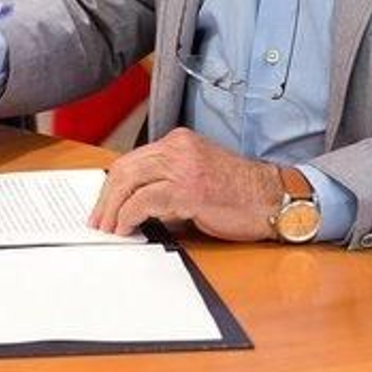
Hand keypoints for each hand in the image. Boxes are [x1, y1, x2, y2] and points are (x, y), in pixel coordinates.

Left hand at [90, 128, 284, 240]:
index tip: (104, 204)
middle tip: (98, 220)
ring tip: (107, 228)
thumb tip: (135, 206)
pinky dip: (128, 216)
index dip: (113, 184)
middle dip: (106, 197)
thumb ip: (168, 181)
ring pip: (129, 181)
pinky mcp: (188, 190)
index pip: (133, 159)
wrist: (273, 198)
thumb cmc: (240, 192)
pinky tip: (125, 228)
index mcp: (179, 142)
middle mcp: (178, 149)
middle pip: (125, 168)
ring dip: (112, 209)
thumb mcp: (198, 175)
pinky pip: (145, 201)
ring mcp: (183, 167)